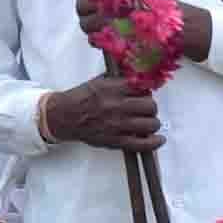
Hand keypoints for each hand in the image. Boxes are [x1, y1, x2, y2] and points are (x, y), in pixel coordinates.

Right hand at [43, 73, 165, 151]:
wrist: (64, 116)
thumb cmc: (82, 99)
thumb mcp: (99, 82)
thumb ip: (119, 80)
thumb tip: (139, 78)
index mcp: (112, 88)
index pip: (142, 87)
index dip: (147, 90)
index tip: (146, 93)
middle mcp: (116, 106)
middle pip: (150, 106)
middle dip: (151, 107)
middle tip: (146, 108)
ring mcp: (117, 124)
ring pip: (150, 124)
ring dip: (153, 123)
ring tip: (148, 122)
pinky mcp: (116, 140)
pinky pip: (141, 144)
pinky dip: (154, 143)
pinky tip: (159, 139)